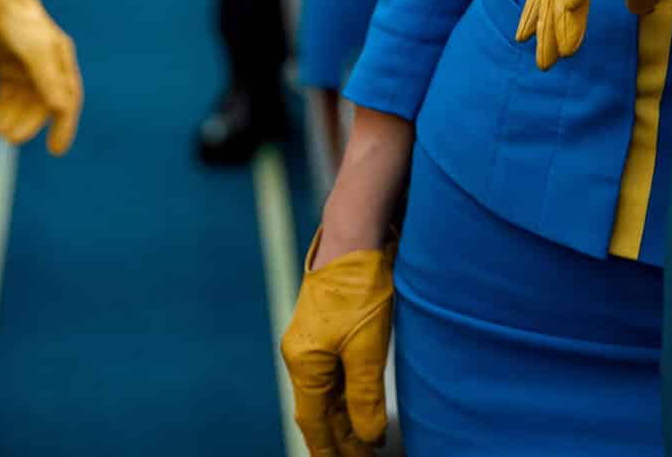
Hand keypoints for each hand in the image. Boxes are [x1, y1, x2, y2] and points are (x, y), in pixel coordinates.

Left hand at [0, 0, 82, 153]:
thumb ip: (47, 79)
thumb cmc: (13, 17)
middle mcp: (46, 62)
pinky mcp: (5, 61)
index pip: (68, 99)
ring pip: (23, 101)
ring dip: (12, 117)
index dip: (64, 126)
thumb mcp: (33, 50)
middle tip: (10, 138)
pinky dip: (1, 107)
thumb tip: (61, 109)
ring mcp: (25, 63)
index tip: (54, 150)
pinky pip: (8, 93)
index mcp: (60, 57)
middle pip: (42, 104)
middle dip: (28, 123)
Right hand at [280, 233, 393, 456]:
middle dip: (340, 438)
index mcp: (304, 361)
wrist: (356, 237)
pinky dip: (349, 395)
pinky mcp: (330, 329)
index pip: (312, 420)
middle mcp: (303, 354)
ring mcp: (315, 341)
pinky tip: (363, 405)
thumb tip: (368, 435)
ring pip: (329, 392)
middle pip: (319, 409)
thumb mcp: (367, 346)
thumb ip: (365, 395)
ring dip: (346, 418)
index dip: (328, 448)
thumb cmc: (358, 287)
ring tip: (366, 443)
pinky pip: (336, 373)